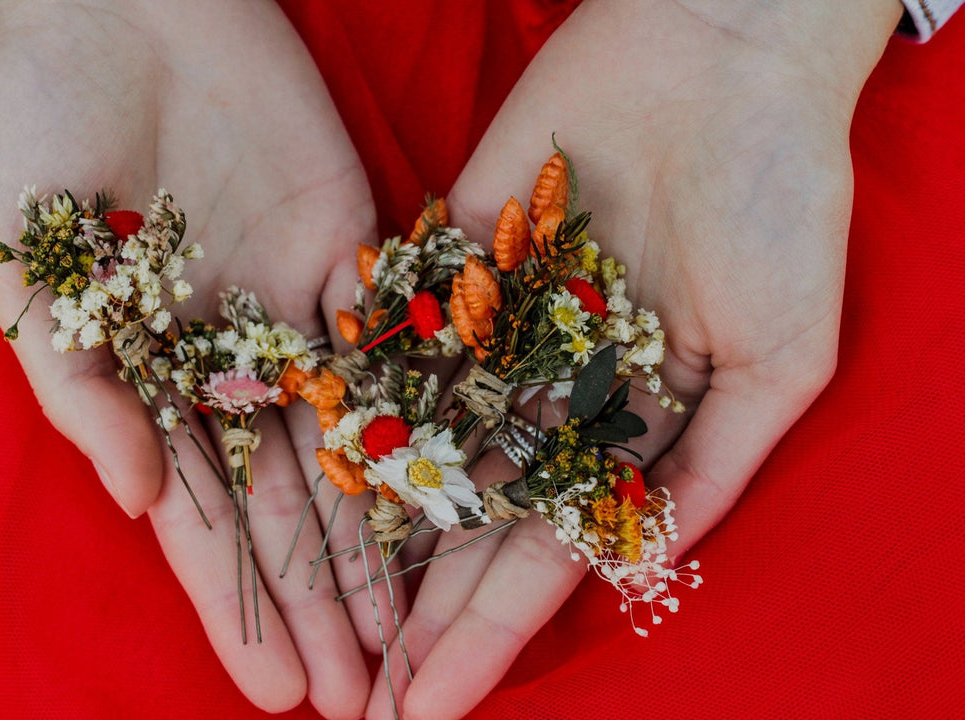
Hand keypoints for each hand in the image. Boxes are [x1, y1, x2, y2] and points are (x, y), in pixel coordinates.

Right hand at [0, 1, 383, 715]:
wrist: (117, 11)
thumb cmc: (42, 141)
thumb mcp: (31, 279)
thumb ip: (84, 393)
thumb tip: (144, 501)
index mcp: (156, 383)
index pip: (208, 523)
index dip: (241, 608)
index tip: (278, 692)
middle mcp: (237, 365)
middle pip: (294, 507)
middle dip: (325, 605)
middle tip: (365, 698)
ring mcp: (302, 317)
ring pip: (357, 452)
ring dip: (382, 546)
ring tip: (413, 635)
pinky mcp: (355, 257)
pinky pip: (399, 357)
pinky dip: (425, 426)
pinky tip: (456, 504)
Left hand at [367, 1, 901, 716]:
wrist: (718, 58)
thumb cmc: (776, 203)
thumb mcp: (782, 355)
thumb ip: (713, 463)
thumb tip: (643, 566)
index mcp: (625, 423)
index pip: (544, 551)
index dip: (490, 631)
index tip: (437, 707)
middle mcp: (549, 389)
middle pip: (468, 520)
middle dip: (419, 612)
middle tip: (362, 701)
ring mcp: (492, 330)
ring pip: (418, 446)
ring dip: (373, 536)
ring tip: (322, 619)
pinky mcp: (448, 261)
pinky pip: (391, 343)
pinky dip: (350, 407)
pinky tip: (303, 482)